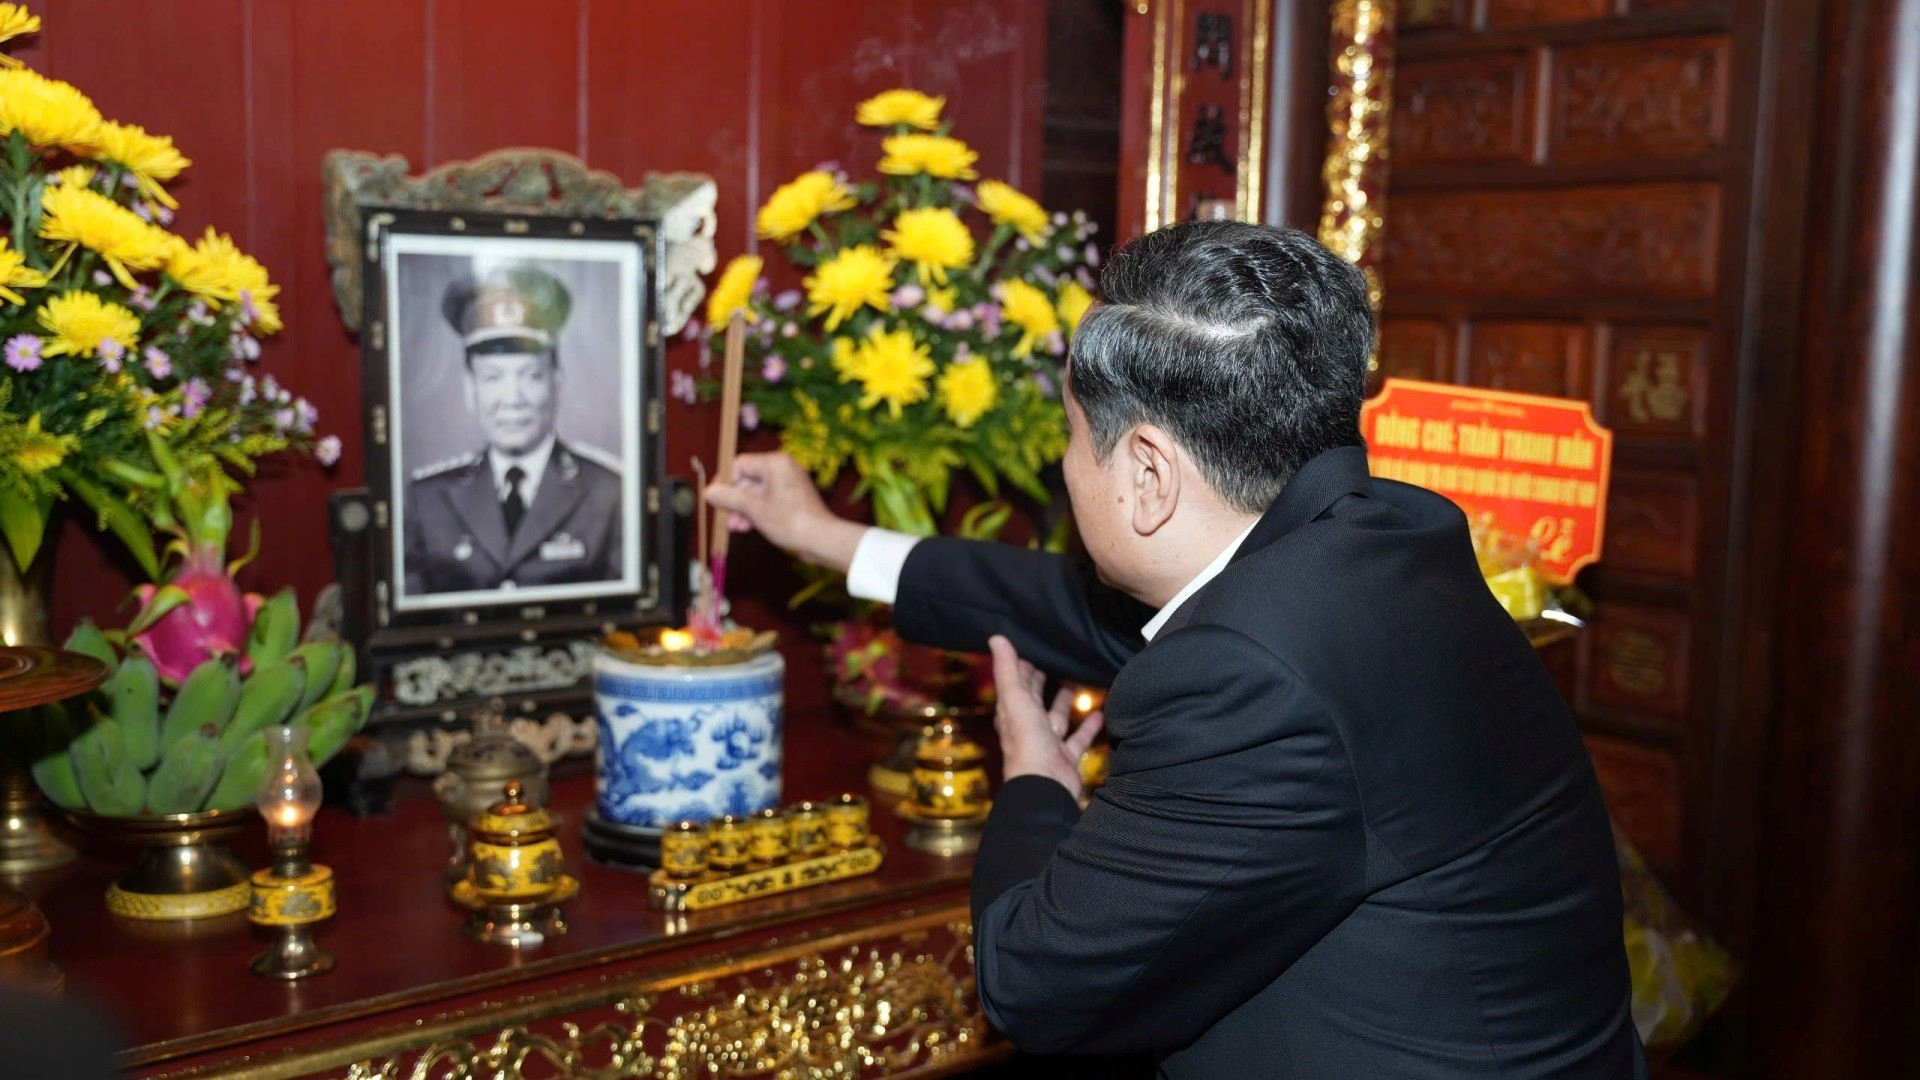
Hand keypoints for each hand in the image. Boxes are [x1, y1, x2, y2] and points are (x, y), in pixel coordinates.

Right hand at [704, 452, 867, 571]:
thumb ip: (729, 497)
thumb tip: (708, 491)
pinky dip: (756, 511)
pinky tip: (746, 527)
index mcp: (774, 463)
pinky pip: (768, 499)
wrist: (821, 539)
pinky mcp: (792, 498)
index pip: (739, 464)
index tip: (713, 497)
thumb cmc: (788, 521)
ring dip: (743, 509)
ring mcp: (788, 483)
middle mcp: (782, 468)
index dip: (723, 480)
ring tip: (733, 527)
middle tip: (722, 515)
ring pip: (757, 492)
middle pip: (747, 479)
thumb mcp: (753, 509)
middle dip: (734, 500)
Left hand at [988, 635, 1104, 799]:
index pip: (1015, 687)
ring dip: (1064, 704)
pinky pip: (1078, 739)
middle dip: (1038, 685)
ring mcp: (1048, 744)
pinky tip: (1099, 714)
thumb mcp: (1015, 698)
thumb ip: (1007, 669)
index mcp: (1013, 714)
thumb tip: (996, 637)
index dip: (1019, 672)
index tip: (1027, 657)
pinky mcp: (1066, 758)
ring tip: (1074, 686)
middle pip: (1034, 702)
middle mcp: (1029, 728)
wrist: (1045, 784)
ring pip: (1057, 719)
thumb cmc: (1027, 741)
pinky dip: (1088, 728)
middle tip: (1048, 666)